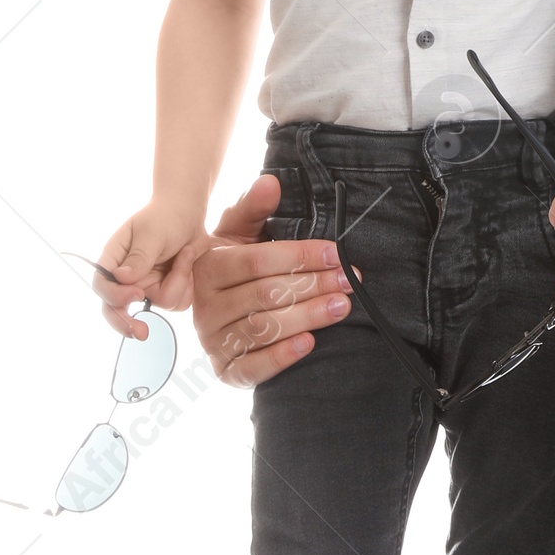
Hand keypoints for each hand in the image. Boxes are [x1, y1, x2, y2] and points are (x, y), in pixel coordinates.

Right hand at [94, 201, 212, 339]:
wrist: (190, 213)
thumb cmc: (166, 216)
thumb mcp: (152, 232)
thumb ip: (139, 257)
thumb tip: (121, 278)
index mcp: (114, 260)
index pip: (102, 286)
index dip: (115, 296)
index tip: (136, 295)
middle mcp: (128, 277)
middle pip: (118, 309)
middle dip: (128, 323)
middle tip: (141, 333)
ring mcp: (148, 285)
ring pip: (160, 303)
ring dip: (178, 281)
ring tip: (185, 254)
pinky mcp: (168, 289)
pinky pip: (178, 301)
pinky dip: (188, 283)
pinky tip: (189, 261)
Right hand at [189, 174, 356, 389]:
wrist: (223, 309)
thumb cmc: (239, 264)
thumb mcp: (243, 232)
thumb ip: (255, 207)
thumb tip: (271, 183)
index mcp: (209, 267)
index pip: (257, 262)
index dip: (299, 256)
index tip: (336, 253)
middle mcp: (205, 307)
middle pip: (265, 295)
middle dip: (313, 285)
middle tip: (350, 280)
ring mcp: (212, 341)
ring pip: (263, 329)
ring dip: (308, 316)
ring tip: (342, 305)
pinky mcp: (224, 371)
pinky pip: (252, 368)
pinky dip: (282, 356)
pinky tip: (310, 343)